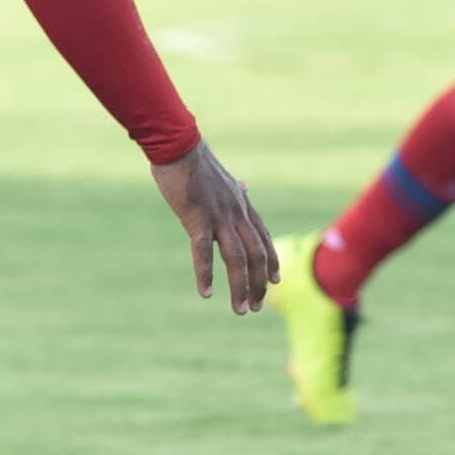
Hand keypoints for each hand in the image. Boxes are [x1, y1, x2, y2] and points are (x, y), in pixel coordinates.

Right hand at [150, 139, 275, 314]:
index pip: (263, 237)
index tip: (275, 281)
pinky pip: (204, 252)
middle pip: (256, 254)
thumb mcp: (222, 176)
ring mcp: (219, 216)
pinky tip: (206, 293)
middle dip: (259, 283)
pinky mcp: (197, 218)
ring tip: (241, 310)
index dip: (271, 260)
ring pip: (237, 259)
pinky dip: (206, 275)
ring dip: (241, 287)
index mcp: (242, 204)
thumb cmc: (194, 160)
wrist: (179, 144)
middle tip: (257, 307)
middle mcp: (237, 212)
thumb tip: (245, 186)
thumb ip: (235, 188)